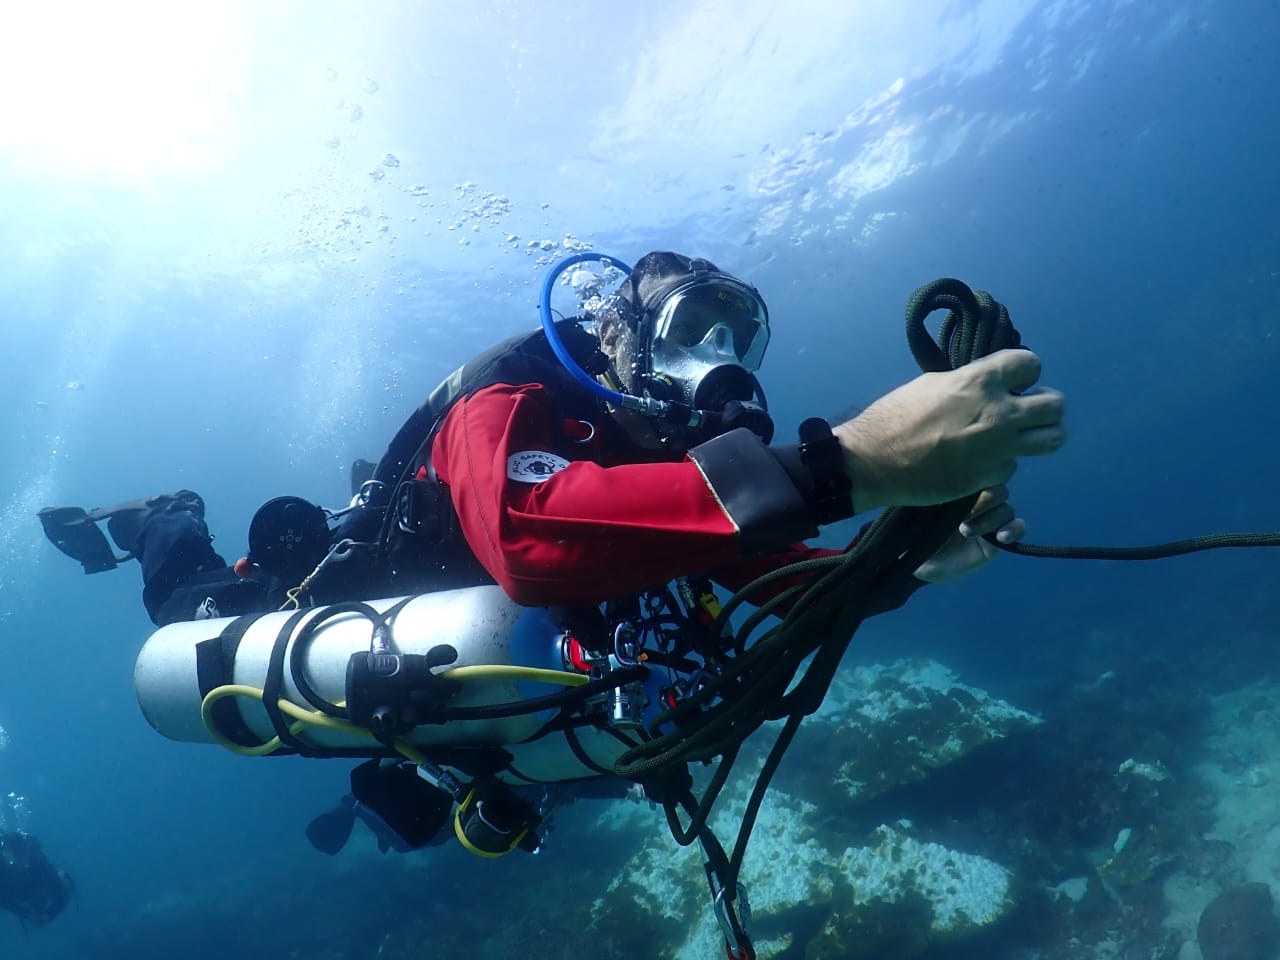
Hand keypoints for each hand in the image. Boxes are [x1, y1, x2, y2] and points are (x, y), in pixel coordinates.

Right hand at [833, 349, 1064, 512]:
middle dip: (1045, 405)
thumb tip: (988, 385)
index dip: (1025, 372)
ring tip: (1021, 436)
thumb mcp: (934, 384)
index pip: (1031, 365)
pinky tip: (981, 462)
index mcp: (981, 381)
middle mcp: (999, 412)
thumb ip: (970, 383)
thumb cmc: (895, 416)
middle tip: (1027, 410)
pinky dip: (1001, 463)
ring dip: (1040, 435)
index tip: (1014, 382)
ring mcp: (998, 447)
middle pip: (1056, 405)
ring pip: (1052, 439)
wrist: (874, 461)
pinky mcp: (989, 476)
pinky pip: (1013, 466)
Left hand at [913, 485, 1024, 582]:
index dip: (975, 480)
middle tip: (963, 517)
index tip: (956, 492)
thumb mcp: (914, 516)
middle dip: (984, 500)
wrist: (918, 566)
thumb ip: (924, 497)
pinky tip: (1001, 538)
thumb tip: (928, 479)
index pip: (980, 475)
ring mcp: (989, 520)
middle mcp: (977, 503)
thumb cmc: (913, 536)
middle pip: (997, 489)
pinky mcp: (997, 540)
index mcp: (960, 491)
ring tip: (967, 531)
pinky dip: (1014, 529)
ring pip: (1006, 507)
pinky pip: (1017, 527)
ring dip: (992, 518)